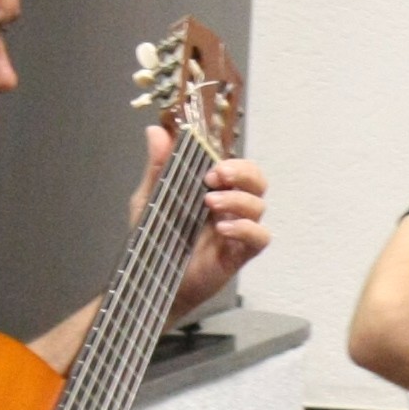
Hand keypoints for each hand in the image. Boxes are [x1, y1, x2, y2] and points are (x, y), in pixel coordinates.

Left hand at [145, 133, 271, 315]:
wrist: (148, 279)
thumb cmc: (153, 239)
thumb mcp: (150, 199)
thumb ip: (157, 167)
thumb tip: (156, 130)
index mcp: (213, 190)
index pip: (239, 167)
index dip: (233, 163)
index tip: (211, 167)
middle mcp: (229, 208)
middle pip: (257, 182)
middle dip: (243, 174)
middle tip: (215, 177)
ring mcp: (236, 231)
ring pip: (259, 206)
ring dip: (238, 200)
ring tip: (209, 204)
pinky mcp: (238, 254)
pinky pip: (260, 237)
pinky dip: (247, 229)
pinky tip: (223, 229)